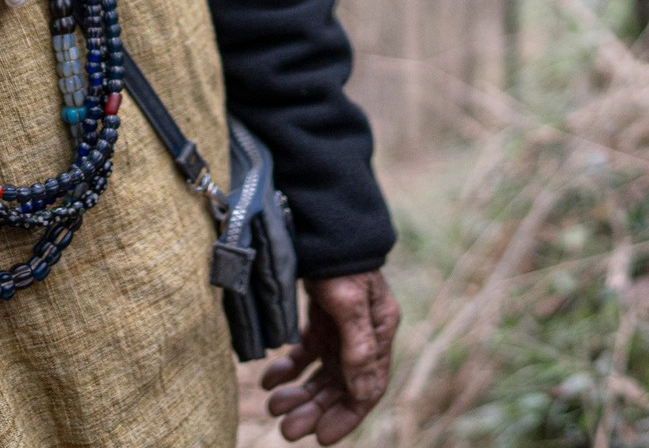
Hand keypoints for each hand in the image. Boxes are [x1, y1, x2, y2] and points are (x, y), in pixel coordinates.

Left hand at [261, 270, 399, 442]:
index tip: (320, 438)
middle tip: (286, 429)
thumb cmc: (340, 260)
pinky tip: (269, 378)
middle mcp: (363, 335)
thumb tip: (363, 394)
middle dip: (315, 410)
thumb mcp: (350, 301)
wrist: (321, 222)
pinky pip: (306, 354)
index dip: (346, 417)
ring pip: (321, 374)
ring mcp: (341, 328)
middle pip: (341, 386)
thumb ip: (358, 347)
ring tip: (274, 406)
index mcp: (379, 333)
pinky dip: (289, 368)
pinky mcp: (322, 319)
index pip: (368, 389)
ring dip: (301, 394)